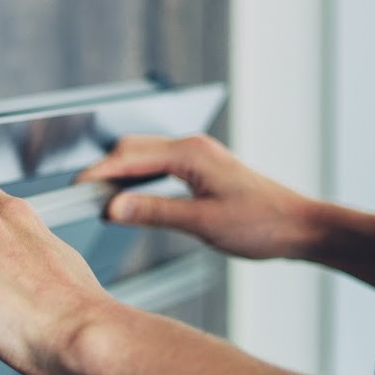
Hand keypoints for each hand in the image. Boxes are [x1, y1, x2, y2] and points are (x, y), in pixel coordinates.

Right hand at [77, 134, 318, 260]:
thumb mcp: (202, 223)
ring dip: (120, 173)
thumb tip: (114, 207)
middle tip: (81, 196)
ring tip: (101, 198)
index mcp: (191, 154)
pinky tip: (132, 196)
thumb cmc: (263, 224)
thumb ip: (154, 212)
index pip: (129, 157)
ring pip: (144, 155)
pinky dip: (138, 178)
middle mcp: (193, 148)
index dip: (98, 174)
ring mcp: (198, 156)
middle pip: (131, 149)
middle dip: (103, 170)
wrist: (300, 227)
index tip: (74, 189)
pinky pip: (159, 164)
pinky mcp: (202, 169)